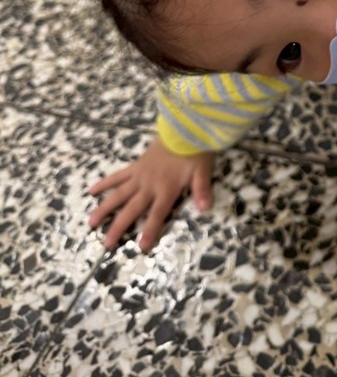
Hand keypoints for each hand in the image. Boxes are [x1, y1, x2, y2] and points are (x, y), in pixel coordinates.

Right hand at [87, 137, 214, 251]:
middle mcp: (149, 185)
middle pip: (131, 209)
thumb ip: (202, 190)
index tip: (141, 247)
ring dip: (104, 208)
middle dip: (118, 227)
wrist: (183, 129)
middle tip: (105, 244)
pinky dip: (104, 183)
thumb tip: (205, 208)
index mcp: (166, 189)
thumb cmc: (194, 151)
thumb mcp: (202, 171)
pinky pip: (117, 176)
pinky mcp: (136, 166)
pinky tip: (91, 190)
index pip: (157, 214)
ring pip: (118, 194)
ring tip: (91, 222)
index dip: (150, 231)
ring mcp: (140, 176)